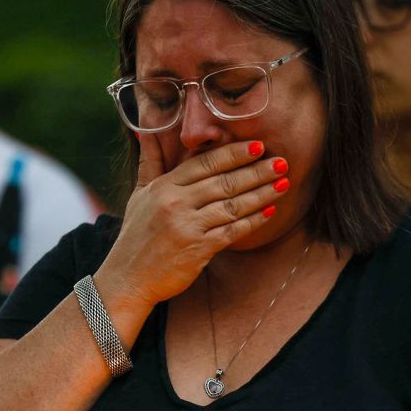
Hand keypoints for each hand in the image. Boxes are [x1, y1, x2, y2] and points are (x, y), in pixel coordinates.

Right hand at [95, 135, 291, 309]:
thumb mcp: (139, 194)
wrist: (128, 279)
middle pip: (224, 181)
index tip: (258, 146)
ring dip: (261, 193)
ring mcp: (187, 226)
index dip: (234, 153)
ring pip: (232, 205)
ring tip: (283, 183)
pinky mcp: (198, 249)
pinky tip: (270, 211)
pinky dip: (253, 220)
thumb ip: (149, 162)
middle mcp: (176, 203)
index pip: (205, 163)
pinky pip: (232, 230)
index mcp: (164, 187)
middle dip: (256, 171)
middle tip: (282, 162)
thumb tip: (145, 131)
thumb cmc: (136, 236)